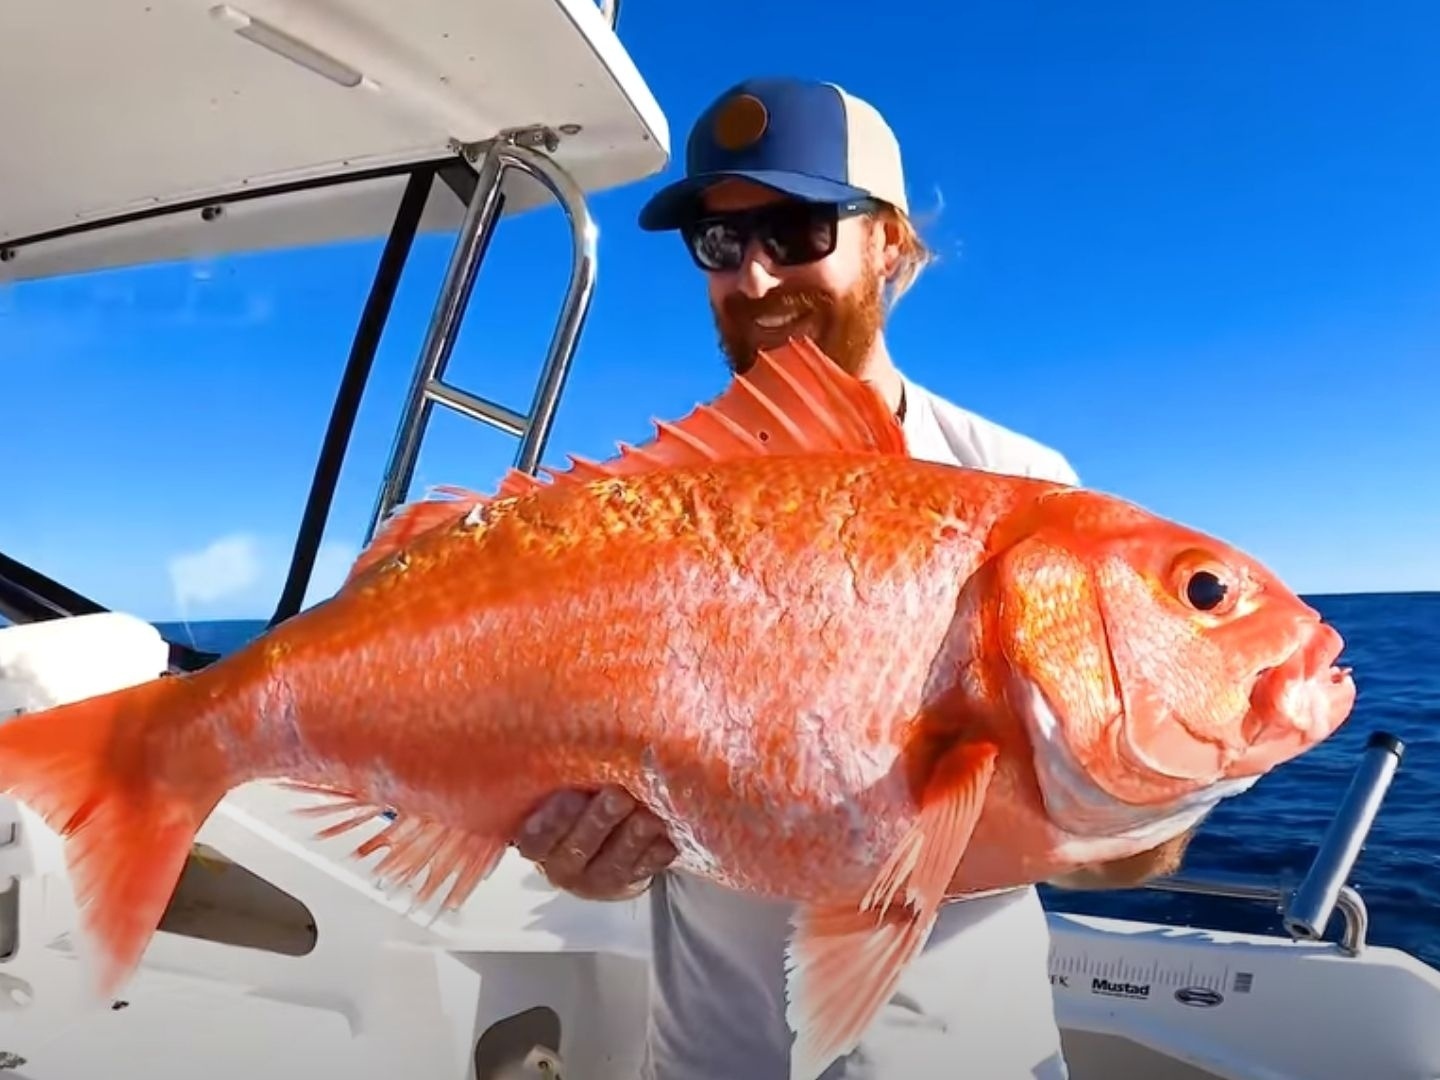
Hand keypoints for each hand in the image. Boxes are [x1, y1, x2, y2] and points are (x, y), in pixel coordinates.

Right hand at [515, 785, 677, 900]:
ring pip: (614, 863)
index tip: (571, 793)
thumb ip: (562, 778)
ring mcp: (598, 880)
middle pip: (579, 847)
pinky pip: (644, 871)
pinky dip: (656, 853)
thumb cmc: (576, 810)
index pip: (536, 838)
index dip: (552, 819)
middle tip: (617, 796)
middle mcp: (564, 865)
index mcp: (539, 843)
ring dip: (632, 838)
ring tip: (646, 816)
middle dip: (599, 820)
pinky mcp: (630, 884)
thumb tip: (574, 732)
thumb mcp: (560, 794)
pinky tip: (666, 838)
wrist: (601, 851)